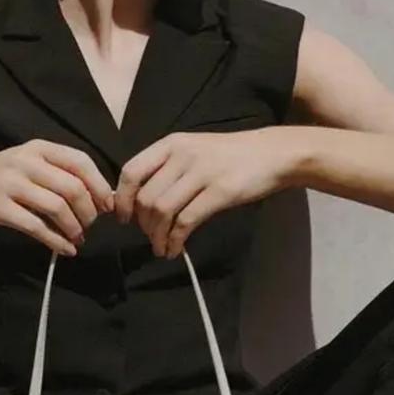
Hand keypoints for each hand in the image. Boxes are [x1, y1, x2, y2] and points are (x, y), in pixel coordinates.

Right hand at [0, 139, 114, 255]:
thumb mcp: (28, 165)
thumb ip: (59, 175)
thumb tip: (99, 198)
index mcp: (39, 148)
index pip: (81, 162)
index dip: (99, 186)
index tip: (107, 207)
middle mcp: (26, 162)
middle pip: (73, 188)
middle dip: (88, 213)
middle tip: (89, 227)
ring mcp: (11, 184)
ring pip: (58, 208)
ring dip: (74, 228)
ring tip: (77, 238)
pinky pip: (37, 227)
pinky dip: (57, 241)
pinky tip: (66, 250)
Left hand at [114, 128, 298, 257]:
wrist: (271, 154)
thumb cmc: (228, 157)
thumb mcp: (192, 152)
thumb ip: (166, 171)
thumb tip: (139, 203)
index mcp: (170, 145)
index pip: (131, 172)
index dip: (123, 199)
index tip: (123, 218)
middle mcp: (182, 155)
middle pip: (146, 197)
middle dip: (143, 225)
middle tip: (150, 238)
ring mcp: (201, 173)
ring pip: (162, 211)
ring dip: (156, 237)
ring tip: (161, 248)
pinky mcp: (219, 192)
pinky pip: (186, 221)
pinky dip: (175, 240)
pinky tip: (175, 249)